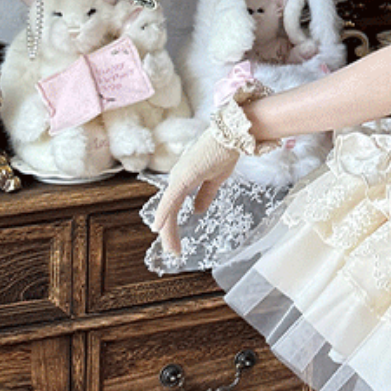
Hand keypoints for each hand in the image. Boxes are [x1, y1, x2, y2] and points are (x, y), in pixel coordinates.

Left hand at [150, 127, 238, 255]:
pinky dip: (164, 214)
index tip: (175, 244)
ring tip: (171, 249)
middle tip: (173, 252)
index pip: (174, 207)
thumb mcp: (215, 179)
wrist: (232, 137)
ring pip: (169, 209)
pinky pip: (171, 200)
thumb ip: (205, 195)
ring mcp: (178, 178)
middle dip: (170, 234)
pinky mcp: (183, 178)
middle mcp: (177, 179)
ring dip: (168, 230)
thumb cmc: (225, 153)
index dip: (173, 226)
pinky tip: (158, 228)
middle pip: (169, 211)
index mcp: (184, 180)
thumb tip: (197, 211)